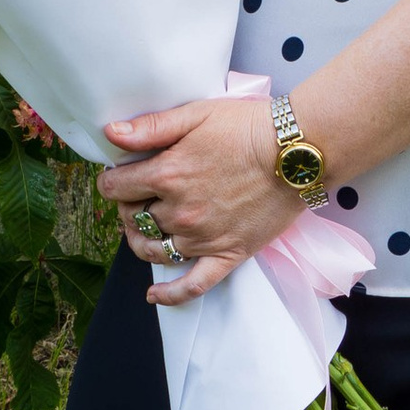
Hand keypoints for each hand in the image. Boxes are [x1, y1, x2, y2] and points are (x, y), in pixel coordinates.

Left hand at [99, 94, 292, 303]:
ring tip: (145, 229)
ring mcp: (203, 238)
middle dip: (128, 206)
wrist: (298, 152)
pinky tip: (155, 295)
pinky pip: (193, 285)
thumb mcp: (196, 114)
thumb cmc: (250, 127)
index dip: (113, 180)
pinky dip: (171, 294)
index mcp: (168, 175)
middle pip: (132, 218)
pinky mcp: (228, 254)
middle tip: (139, 195)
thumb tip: (111, 134)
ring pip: (153, 251)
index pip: (115, 188)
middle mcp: (180, 212)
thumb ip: (151, 127)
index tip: (120, 176)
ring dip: (141, 241)